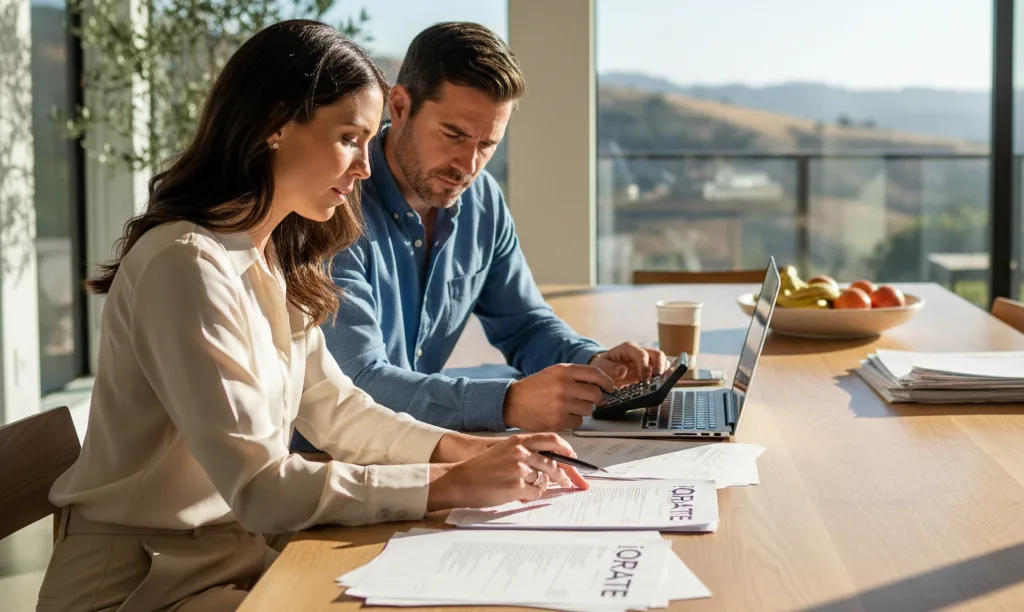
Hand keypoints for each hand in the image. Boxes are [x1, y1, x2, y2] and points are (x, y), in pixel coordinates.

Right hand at [427, 433, 588, 510]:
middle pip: (553, 463)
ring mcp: (519, 469)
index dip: (566, 449)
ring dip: (538, 486)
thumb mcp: (503, 451)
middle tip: (566, 482)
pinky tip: (517, 493)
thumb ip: (525, 452)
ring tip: (523, 487)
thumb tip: (547, 463)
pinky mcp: (516, 486)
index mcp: (518, 441)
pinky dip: (530, 496)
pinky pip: (535, 493)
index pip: (551, 440)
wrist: (460, 481)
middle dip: (563, 475)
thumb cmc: (480, 468)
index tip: (574, 457)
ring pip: (543, 480)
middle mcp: (520, 452)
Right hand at [503, 364, 614, 430]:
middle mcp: (564, 386)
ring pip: (588, 410)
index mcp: (563, 371)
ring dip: (582, 410)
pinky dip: (573, 420)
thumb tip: (599, 385)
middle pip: (595, 395)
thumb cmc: (534, 388)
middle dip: (595, 399)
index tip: (610, 387)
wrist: (513, 402)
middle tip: (589, 400)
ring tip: (568, 407)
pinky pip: (578, 422)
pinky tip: (561, 415)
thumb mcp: (553, 373)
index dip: (607, 382)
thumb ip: (574, 376)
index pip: (595, 374)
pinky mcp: (558, 420)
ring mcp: (561, 404)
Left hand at [590, 343, 668, 383]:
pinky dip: (662, 377)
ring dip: (663, 372)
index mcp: (628, 348)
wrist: (602, 371)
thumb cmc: (602, 366)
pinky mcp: (648, 370)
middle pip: (657, 354)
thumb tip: (623, 371)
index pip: (642, 354)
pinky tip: (659, 385)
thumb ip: (610, 368)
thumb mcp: (601, 366)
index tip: (643, 379)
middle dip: (659, 367)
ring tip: (658, 383)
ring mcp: (645, 361)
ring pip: (662, 361)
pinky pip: (661, 371)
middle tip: (656, 381)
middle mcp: (639, 353)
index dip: (645, 366)